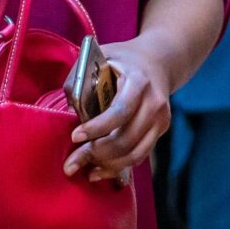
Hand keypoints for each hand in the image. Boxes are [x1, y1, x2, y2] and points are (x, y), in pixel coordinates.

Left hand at [67, 39, 169, 182]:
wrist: (157, 62)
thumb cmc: (122, 60)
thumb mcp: (100, 57)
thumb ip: (80, 80)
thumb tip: (67, 113)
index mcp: (139, 81)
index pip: (120, 111)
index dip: (97, 128)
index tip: (74, 136)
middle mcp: (155, 103)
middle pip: (126, 138)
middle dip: (95, 153)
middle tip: (71, 163)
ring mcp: (161, 119)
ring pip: (133, 153)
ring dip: (106, 165)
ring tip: (84, 170)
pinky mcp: (160, 131)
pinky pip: (139, 156)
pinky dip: (118, 167)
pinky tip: (99, 171)